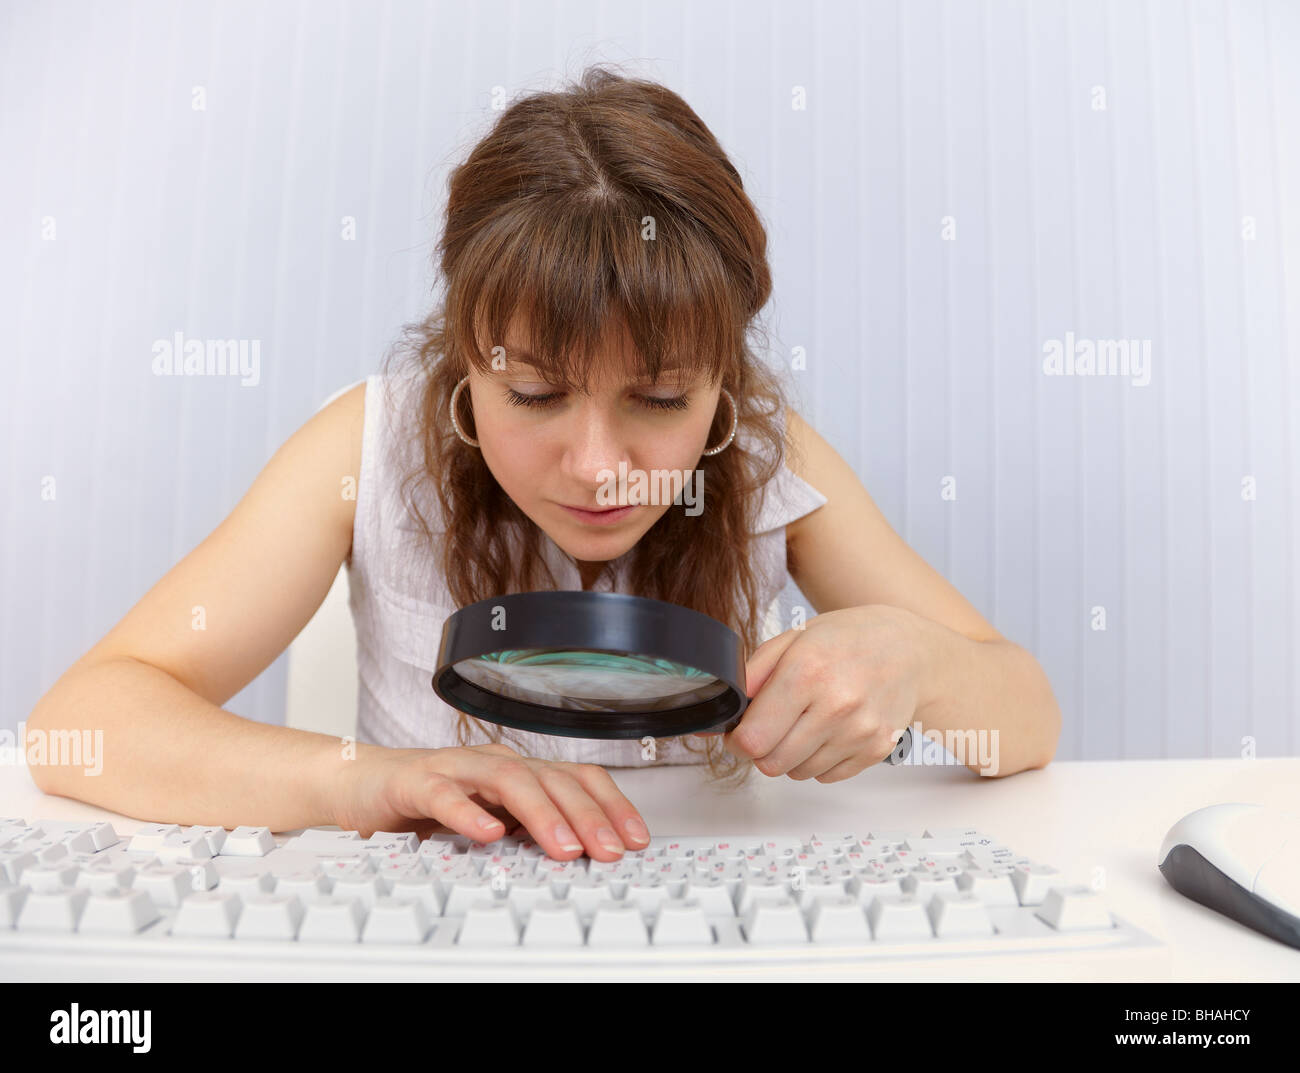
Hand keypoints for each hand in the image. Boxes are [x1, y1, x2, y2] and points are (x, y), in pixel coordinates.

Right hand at [328, 743, 650, 859]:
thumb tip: (585, 859)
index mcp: (520, 772)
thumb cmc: (431, 802)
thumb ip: (531, 833)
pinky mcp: (416, 782)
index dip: (611, 805)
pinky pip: (445, 795)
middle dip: (588, 815)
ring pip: (508, 781)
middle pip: (552, 779)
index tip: (636, 840)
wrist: (362, 785)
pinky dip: (468, 813)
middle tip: (610, 850)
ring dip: (542, 814)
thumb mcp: (493, 820)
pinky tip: (487, 834)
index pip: (578, 779)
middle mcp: (494, 764)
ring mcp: (457, 770)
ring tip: (563, 846)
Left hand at [699, 606, 924, 782]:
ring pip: (798, 773)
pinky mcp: (876, 750)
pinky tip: (828, 731)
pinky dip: (819, 761)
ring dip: (791, 756)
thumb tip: (722, 712)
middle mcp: (836, 705)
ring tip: (805, 722)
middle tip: (770, 727)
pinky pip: (827, 777)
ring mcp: (860, 731)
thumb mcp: (793, 638)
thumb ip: (752, 674)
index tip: (738, 733)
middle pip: (772, 763)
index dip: (737, 740)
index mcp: (807, 672)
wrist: (910, 650)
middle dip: (761, 750)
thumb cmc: (849, 639)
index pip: (754, 738)